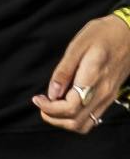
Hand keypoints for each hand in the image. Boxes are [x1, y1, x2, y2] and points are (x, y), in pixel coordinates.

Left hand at [34, 14, 129, 134]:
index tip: (37, 98)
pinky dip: (75, 118)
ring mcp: (108, 96)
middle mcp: (103, 92)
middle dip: (53, 117)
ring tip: (51, 106)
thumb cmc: (102, 34)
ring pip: (84, 124)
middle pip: (75, 121)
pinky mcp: (110, 96)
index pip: (70, 107)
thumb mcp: (77, 46)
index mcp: (93, 78)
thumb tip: (52, 93)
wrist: (129, 33)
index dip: (49, 108)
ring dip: (63, 121)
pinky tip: (66, 105)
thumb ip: (64, 71)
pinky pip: (92, 118)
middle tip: (41, 103)